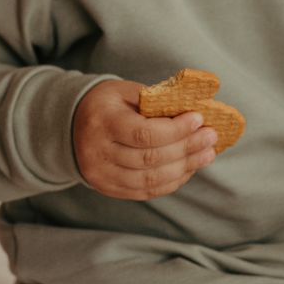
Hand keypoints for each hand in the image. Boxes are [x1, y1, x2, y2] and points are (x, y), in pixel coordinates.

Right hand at [73, 80, 219, 199]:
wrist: (72, 125)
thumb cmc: (108, 104)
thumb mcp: (125, 92)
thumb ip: (156, 102)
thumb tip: (195, 114)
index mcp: (101, 121)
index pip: (143, 133)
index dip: (176, 130)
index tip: (199, 120)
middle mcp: (97, 152)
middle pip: (150, 158)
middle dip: (187, 148)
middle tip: (211, 138)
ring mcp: (101, 175)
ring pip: (151, 179)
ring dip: (185, 167)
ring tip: (207, 154)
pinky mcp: (108, 188)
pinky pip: (146, 191)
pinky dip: (172, 182)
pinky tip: (188, 168)